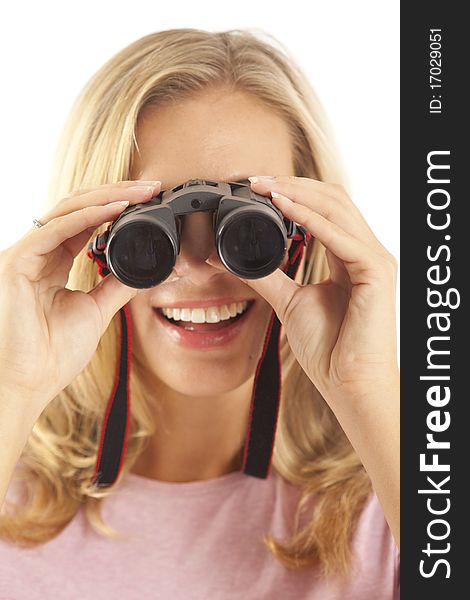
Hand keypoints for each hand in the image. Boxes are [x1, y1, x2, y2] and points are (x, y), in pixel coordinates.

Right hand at [0, 180, 160, 415]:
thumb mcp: (95, 311)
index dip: (117, 210)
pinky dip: (89, 215)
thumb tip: (142, 269)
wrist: (27, 383)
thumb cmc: (51, 353)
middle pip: (79, 209)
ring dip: (107, 197)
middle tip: (151, 187)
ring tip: (140, 191)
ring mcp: (26, 254)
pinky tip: (117, 208)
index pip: (86, 224)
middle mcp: (39, 253)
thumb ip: (115, 286)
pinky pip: (56, 228)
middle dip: (117, 194)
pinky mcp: (18, 261)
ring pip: (68, 210)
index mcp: (54, 264)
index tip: (149, 203)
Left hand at [246, 175, 398, 407]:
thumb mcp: (289, 301)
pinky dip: (310, 218)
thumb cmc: (329, 348)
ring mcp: (374, 259)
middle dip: (293, 185)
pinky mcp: (376, 271)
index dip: (293, 193)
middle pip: (333, 199)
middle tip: (256, 180)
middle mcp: (365, 252)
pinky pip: (340, 236)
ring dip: (299, 192)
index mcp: (349, 258)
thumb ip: (267, 276)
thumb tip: (232, 259)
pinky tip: (283, 207)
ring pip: (338, 208)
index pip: (325, 210)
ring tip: (265, 187)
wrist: (347, 382)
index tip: (257, 187)